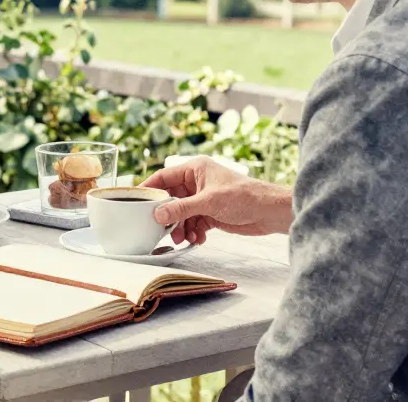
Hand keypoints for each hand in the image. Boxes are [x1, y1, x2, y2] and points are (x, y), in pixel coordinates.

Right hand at [141, 155, 292, 244]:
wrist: (269, 212)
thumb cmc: (244, 197)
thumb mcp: (208, 202)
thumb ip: (181, 208)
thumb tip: (158, 214)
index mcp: (195, 169)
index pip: (164, 177)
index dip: (150, 189)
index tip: (137, 201)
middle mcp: (197, 182)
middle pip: (172, 198)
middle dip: (168, 215)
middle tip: (162, 228)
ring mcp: (204, 198)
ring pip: (182, 213)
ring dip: (181, 227)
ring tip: (183, 238)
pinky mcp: (211, 213)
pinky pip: (194, 223)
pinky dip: (193, 232)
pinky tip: (198, 239)